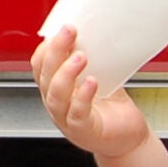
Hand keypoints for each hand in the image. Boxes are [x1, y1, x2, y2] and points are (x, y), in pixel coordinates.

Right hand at [31, 27, 150, 161]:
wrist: (128, 139)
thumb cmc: (111, 108)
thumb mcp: (100, 75)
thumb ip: (93, 58)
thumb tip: (95, 29)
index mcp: (55, 87)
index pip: (40, 64)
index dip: (46, 46)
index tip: (62, 27)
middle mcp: (56, 102)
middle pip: (45, 75)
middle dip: (55, 50)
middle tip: (69, 31)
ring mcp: (66, 118)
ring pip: (55, 94)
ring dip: (65, 73)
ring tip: (80, 56)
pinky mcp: (83, 131)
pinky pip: (76, 113)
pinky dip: (83, 96)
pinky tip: (92, 82)